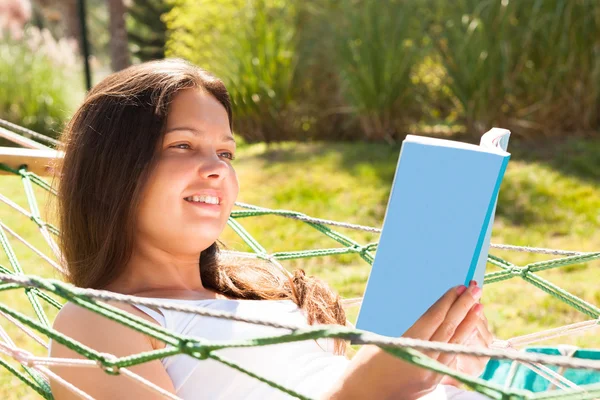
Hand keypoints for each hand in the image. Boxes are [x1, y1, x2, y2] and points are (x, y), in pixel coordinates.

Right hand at [323, 283, 485, 399]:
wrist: (363, 398)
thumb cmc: (362, 368)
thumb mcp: (380, 342)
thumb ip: (404, 328)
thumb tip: (426, 310)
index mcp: (407, 347)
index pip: (434, 319)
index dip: (447, 301)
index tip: (457, 287)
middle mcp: (423, 361)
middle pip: (449, 329)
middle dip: (463, 307)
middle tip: (475, 289)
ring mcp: (431, 374)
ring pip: (454, 344)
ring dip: (467, 323)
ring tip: (478, 306)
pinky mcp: (433, 382)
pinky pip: (451, 356)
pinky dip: (460, 340)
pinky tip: (467, 329)